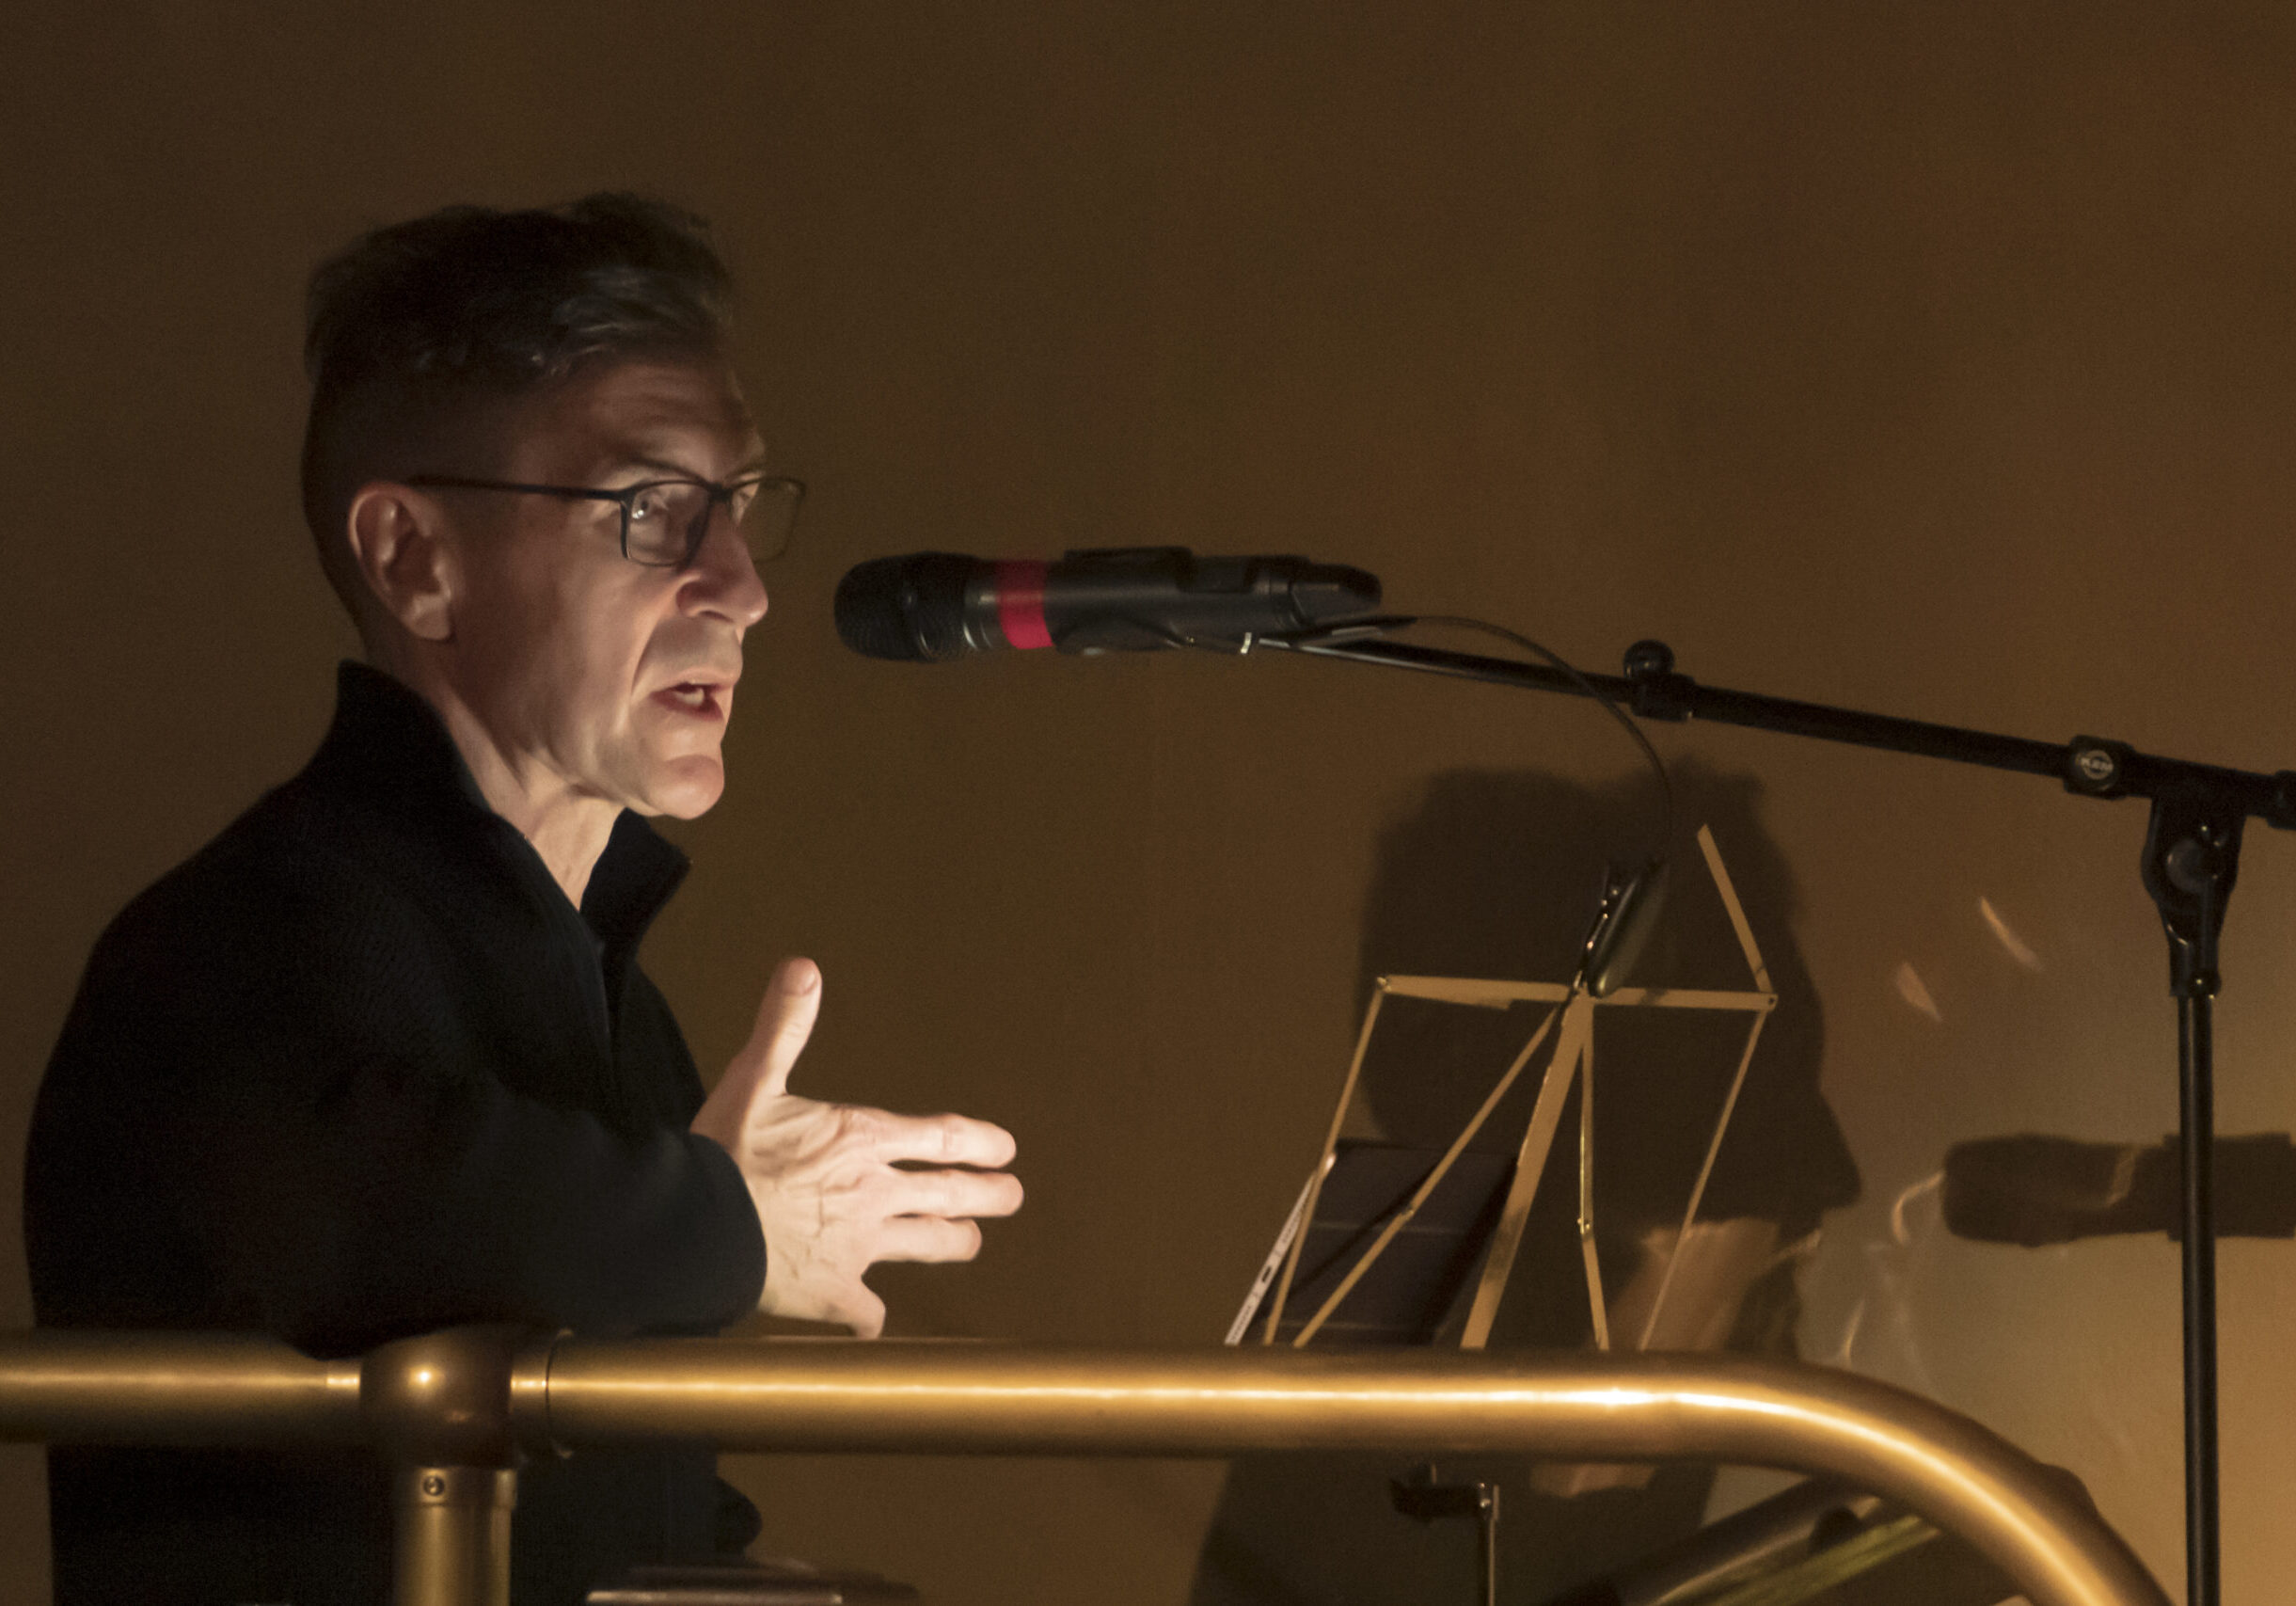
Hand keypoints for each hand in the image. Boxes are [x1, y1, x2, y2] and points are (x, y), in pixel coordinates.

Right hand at [690, 957, 1021, 1336]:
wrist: (698, 1229)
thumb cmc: (725, 1153)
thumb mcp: (754, 1078)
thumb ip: (784, 1026)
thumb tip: (804, 967)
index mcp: (862, 1140)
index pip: (942, 1138)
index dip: (979, 1143)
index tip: (1005, 1149)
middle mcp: (875, 1193)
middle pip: (948, 1194)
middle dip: (986, 1194)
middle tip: (1012, 1196)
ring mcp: (859, 1247)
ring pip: (924, 1246)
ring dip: (952, 1242)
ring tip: (971, 1243)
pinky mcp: (833, 1292)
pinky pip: (865, 1312)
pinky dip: (871, 1318)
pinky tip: (874, 1325)